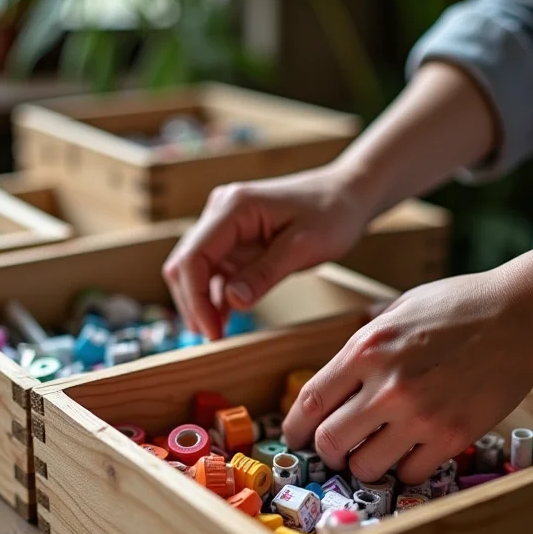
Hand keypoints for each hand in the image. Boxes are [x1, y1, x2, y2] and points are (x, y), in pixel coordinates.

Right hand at [162, 162, 376, 339]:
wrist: (346, 195)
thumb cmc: (331, 213)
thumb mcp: (304, 247)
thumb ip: (266, 273)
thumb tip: (232, 301)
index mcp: (234, 207)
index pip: (194, 256)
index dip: (195, 298)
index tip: (212, 332)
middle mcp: (220, 212)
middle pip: (185, 263)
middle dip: (193, 303)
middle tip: (213, 338)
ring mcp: (224, 226)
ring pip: (194, 269)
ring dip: (199, 301)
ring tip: (216, 334)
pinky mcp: (234, 240)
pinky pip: (213, 271)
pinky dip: (213, 295)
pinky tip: (223, 320)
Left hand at [282, 265, 532, 484]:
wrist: (524, 317)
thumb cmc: (461, 305)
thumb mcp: (399, 307)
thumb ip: (364, 339)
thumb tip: (340, 368)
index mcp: (366, 349)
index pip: (311, 401)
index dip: (295, 426)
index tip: (294, 436)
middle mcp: (387, 386)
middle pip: (330, 441)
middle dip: (327, 450)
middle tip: (336, 448)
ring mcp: (420, 415)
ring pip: (366, 466)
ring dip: (365, 463)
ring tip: (376, 450)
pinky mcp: (452, 436)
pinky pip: (411, 473)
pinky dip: (405, 468)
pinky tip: (412, 451)